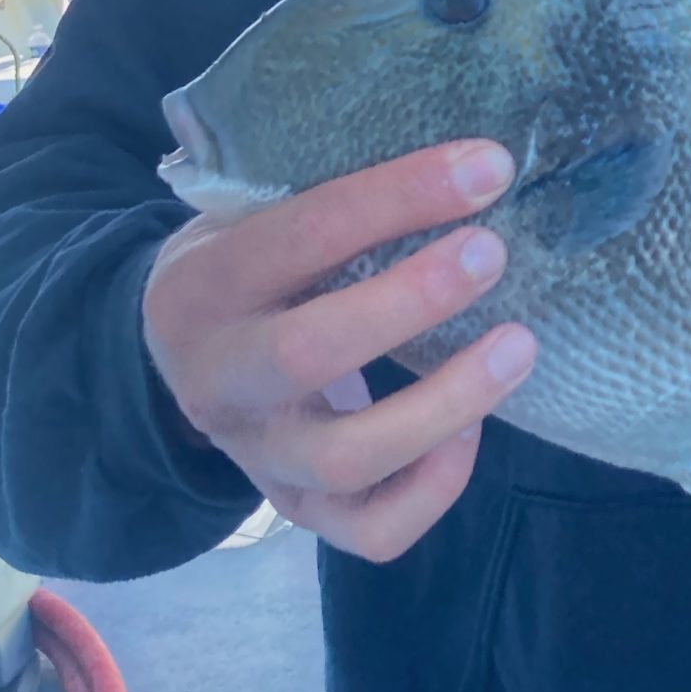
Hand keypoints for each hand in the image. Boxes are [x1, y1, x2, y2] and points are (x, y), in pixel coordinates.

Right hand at [143, 139, 533, 560]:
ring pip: (348, 458)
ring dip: (445, 403)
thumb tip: (470, 162)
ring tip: (520, 345)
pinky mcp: (297, 508)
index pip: (301, 235)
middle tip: (494, 252)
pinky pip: (372, 530)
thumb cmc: (247, 260)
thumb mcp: (251, 212)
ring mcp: (257, 456)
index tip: (486, 168)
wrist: (170, 351)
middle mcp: (221, 379)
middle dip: (412, 301)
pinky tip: (475, 429)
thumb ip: (326, 195)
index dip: (397, 197)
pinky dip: (434, 487)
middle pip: (309, 354)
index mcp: (206, 286)